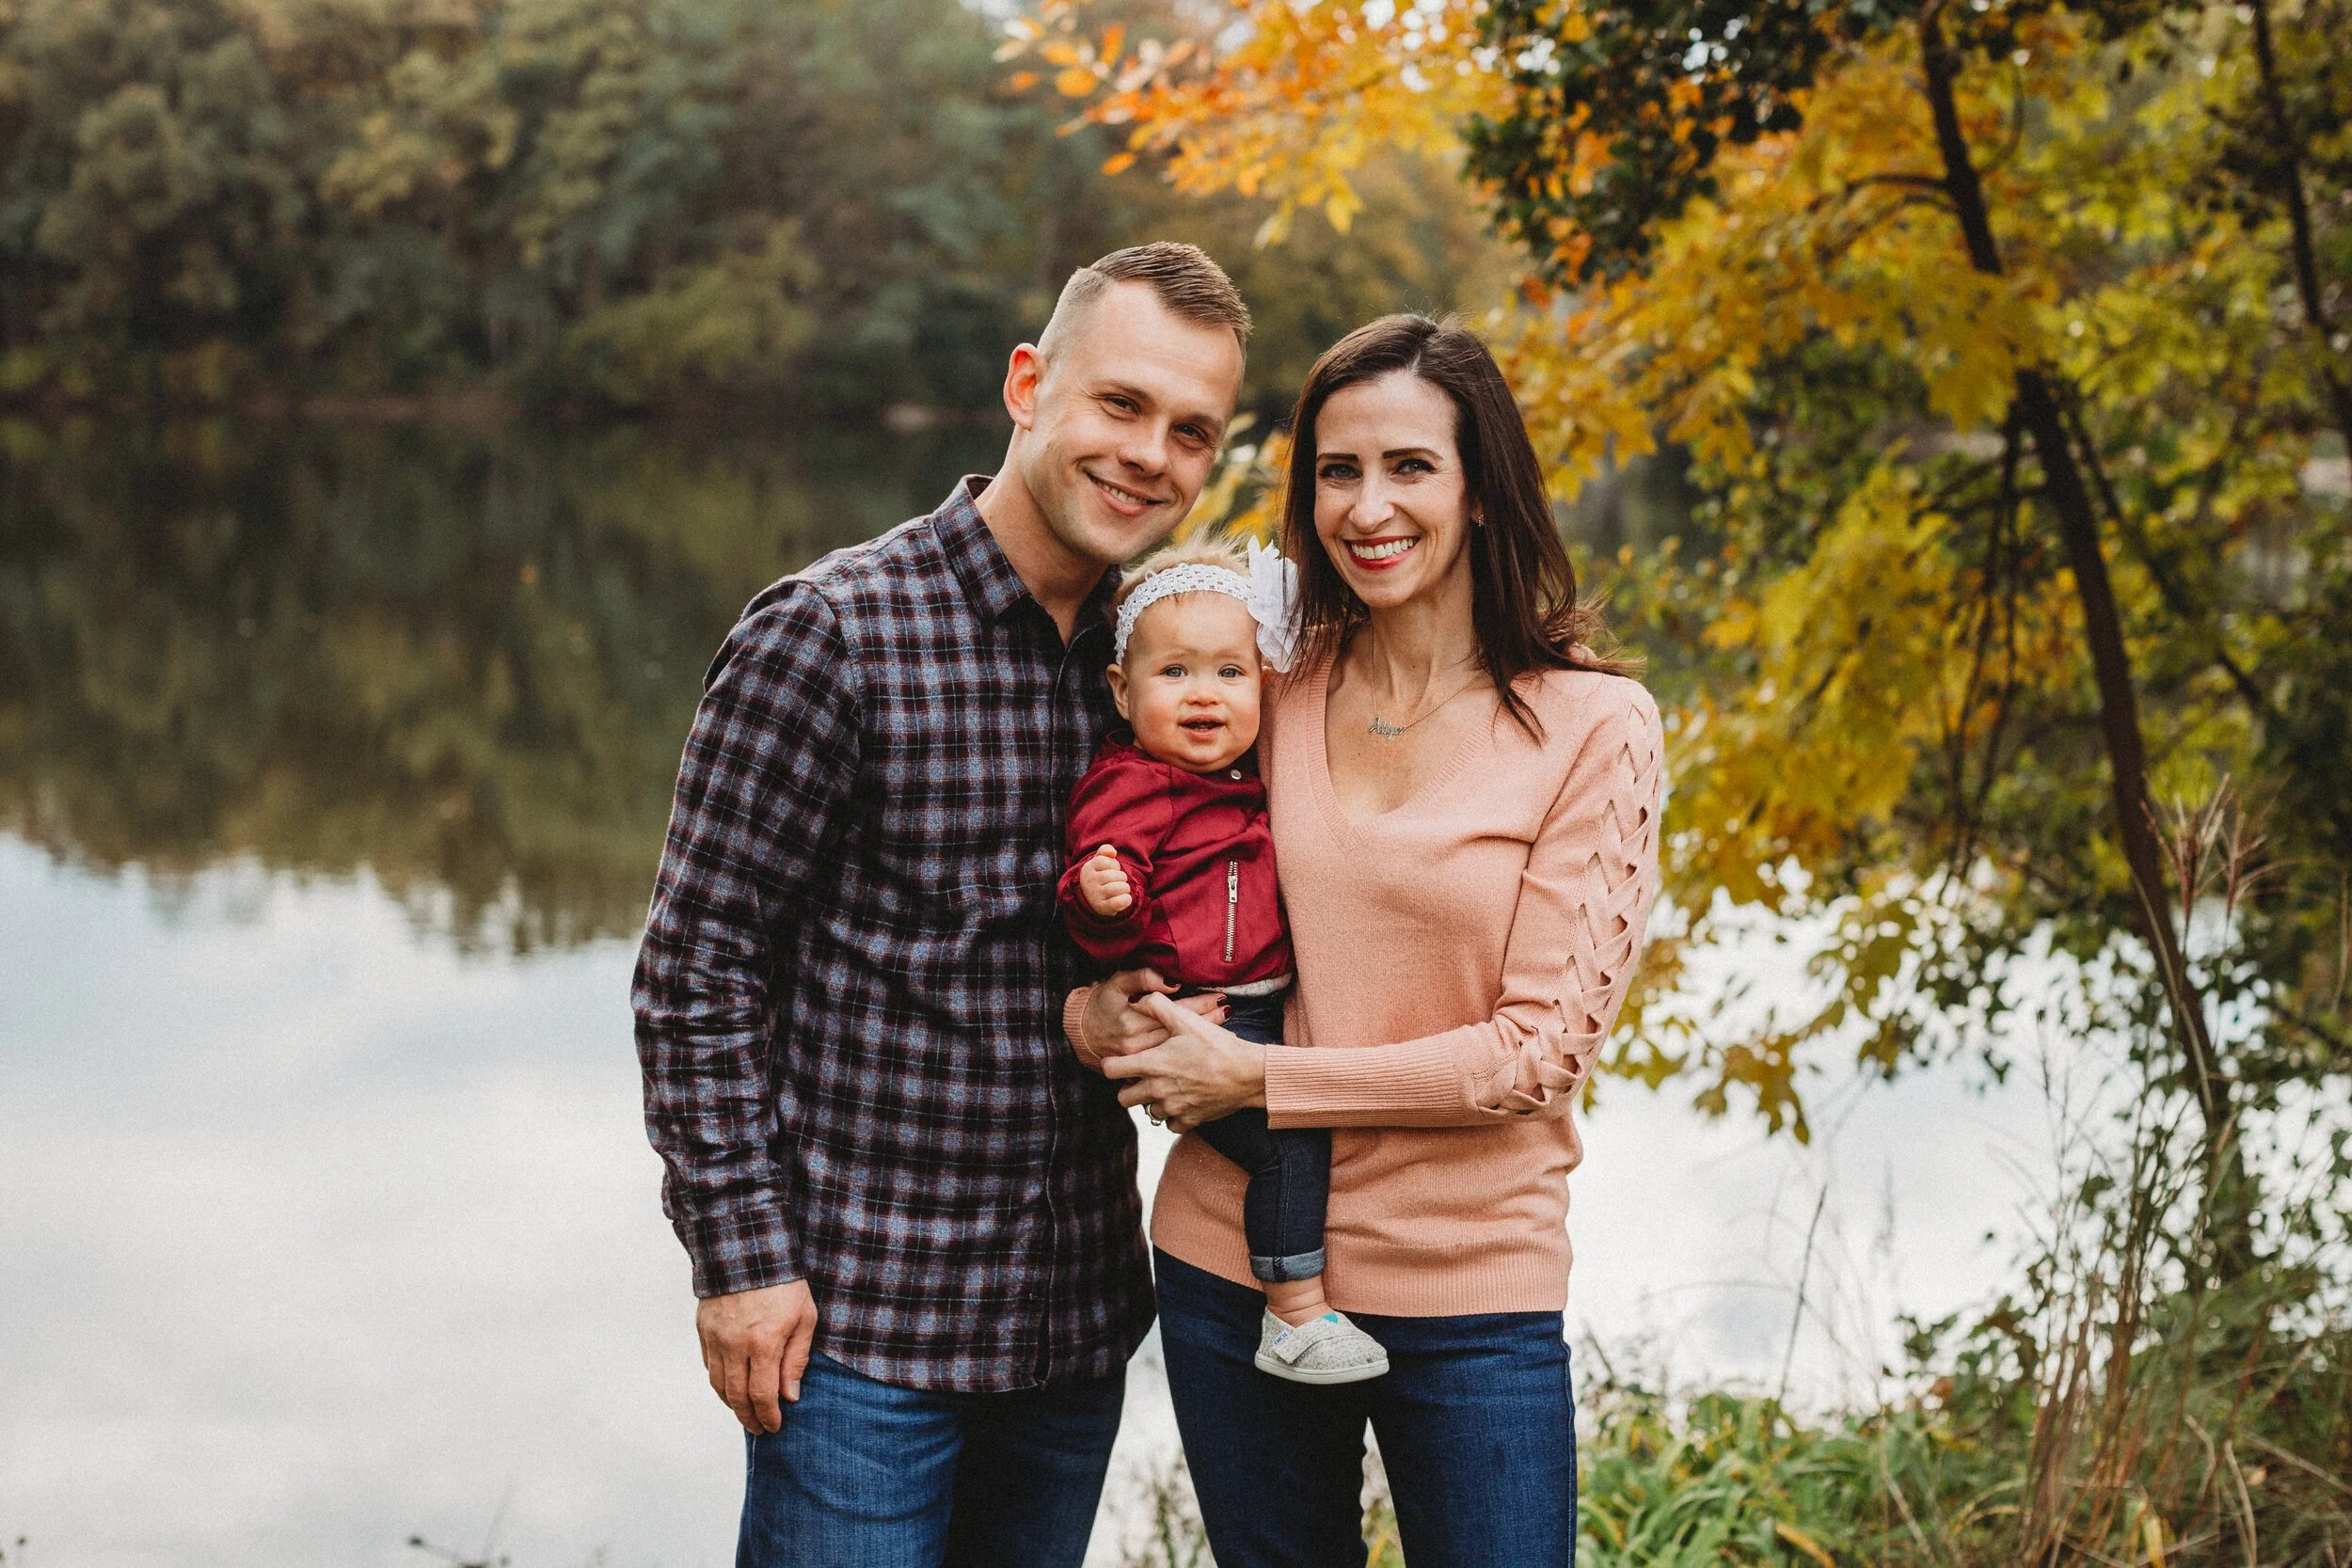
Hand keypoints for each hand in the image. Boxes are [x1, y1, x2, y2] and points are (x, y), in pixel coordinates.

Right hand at [696, 1279, 817, 1432]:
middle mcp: (734, 1345)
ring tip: (746, 1413)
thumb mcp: (805, 1318)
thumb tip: (790, 1396)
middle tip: (760, 1429)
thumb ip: (796, 1359)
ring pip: (718, 1384)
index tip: (775, 1427)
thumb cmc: (785, 1283)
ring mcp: (715, 1338)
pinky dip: (719, 1382)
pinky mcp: (703, 1329)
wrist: (748, 1248)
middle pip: (736, 1396)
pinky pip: (708, 1365)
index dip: (769, 1416)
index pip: (762, 1395)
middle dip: (749, 1418)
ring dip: (731, 1404)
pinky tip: (730, 1387)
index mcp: (763, 1344)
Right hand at [1079, 844, 1132, 916]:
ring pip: (1117, 888)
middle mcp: (1090, 882)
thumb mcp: (1098, 860)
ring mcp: (1095, 896)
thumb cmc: (1099, 875)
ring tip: (1122, 889)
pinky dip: (1125, 900)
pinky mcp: (1102, 907)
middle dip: (1122, 877)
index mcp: (1089, 868)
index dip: (1114, 865)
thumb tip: (1112, 852)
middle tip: (1118, 881)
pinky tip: (1125, 898)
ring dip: (1125, 888)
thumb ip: (1105, 850)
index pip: (1107, 861)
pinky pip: (1118, 902)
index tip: (1112, 869)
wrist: (1088, 896)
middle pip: (1114, 875)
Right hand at [1079, 968, 1226, 1062]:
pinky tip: (1202, 1052)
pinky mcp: (1138, 1070)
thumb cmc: (1101, 1004)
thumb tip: (1171, 982)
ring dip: (1201, 1039)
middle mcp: (1139, 1041)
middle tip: (1229, 1012)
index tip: (1220, 997)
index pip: (1176, 1009)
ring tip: (1225, 1031)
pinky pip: (1167, 1064)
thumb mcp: (1117, 983)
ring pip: (1178, 1048)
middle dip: (1208, 1021)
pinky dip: (1186, 1057)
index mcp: (1136, 1017)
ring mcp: (1139, 1058)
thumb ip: (1143, 979)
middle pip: (1181, 1029)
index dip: (1200, 1003)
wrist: (1079, 1033)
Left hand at [1101, 993, 1267, 1131]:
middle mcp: (1157, 1090)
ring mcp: (1173, 1108)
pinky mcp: (1188, 1121)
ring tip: (1169, 1086)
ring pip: (1148, 1112)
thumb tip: (1138, 1000)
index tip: (1125, 1061)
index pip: (1111, 1070)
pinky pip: (1169, 1124)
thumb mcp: (1187, 1020)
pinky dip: (1173, 1115)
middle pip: (1123, 1099)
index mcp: (1152, 1064)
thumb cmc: (1217, 1045)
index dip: (1113, 1064)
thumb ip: (1157, 1007)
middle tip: (1145, 1077)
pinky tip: (1183, 1099)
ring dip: (1153, 1101)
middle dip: (1130, 1088)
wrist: (1248, 1073)